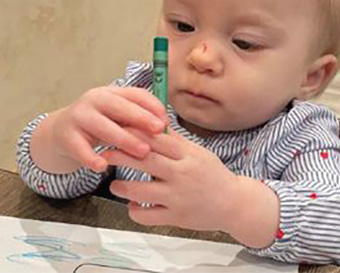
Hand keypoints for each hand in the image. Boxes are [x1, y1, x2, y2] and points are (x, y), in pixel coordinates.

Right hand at [30, 87, 167, 173]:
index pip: (134, 94)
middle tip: (158, 131)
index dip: (152, 106)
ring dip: (124, 140)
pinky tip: (102, 166)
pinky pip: (80, 148)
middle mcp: (94, 100)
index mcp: (111, 93)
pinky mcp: (66, 135)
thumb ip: (137, 119)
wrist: (61, 131)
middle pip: (119, 107)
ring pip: (103, 127)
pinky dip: (91, 158)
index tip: (166, 121)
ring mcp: (79, 116)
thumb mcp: (117, 117)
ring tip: (142, 152)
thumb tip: (165, 127)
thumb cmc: (98, 124)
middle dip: (140, 118)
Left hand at [102, 129, 279, 246]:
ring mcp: (178, 197)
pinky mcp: (176, 217)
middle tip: (105, 153)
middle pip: (145, 161)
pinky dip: (136, 211)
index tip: (117, 130)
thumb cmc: (214, 176)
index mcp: (186, 155)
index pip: (156, 139)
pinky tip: (134, 205)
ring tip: (115, 185)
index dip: (134, 133)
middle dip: (120, 155)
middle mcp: (181, 174)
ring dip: (123, 187)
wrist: (234, 204)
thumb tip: (154, 122)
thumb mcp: (198, 152)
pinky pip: (148, 216)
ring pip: (141, 191)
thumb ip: (176, 140)